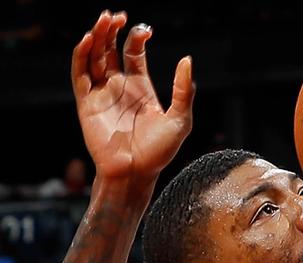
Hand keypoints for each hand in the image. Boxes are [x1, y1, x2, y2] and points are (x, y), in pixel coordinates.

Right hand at [73, 11, 193, 180]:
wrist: (136, 172)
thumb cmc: (159, 151)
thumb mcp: (180, 119)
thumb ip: (183, 91)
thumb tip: (187, 60)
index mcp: (140, 87)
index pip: (133, 53)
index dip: (136, 37)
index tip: (145, 29)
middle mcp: (119, 87)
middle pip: (109, 50)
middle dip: (112, 30)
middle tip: (116, 15)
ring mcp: (101, 93)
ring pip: (93, 57)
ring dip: (96, 37)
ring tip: (104, 20)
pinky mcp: (87, 103)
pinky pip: (80, 75)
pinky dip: (81, 56)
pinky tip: (88, 41)